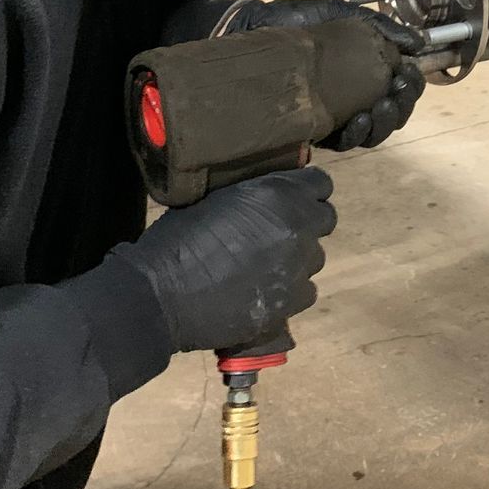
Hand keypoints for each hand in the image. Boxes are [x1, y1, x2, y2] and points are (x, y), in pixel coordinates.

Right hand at [114, 167, 336, 354]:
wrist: (163, 295)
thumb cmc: (179, 238)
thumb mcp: (218, 198)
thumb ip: (254, 197)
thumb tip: (267, 198)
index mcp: (278, 195)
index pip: (320, 184)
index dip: (306, 190)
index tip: (291, 197)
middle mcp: (297, 229)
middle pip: (325, 219)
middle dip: (307, 222)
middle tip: (278, 230)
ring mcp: (297, 269)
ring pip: (315, 258)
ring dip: (297, 257)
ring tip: (267, 264)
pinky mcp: (290, 304)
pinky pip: (306, 291)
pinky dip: (291, 290)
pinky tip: (266, 290)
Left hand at [228, 0, 427, 150]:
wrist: (252, 31)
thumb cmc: (294, 22)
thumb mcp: (341, 15)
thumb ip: (380, 28)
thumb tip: (418, 43)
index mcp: (364, 72)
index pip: (398, 87)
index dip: (411, 85)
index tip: (410, 73)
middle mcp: (353, 98)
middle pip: (392, 115)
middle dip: (402, 106)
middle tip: (397, 92)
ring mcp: (335, 116)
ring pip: (373, 133)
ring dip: (383, 123)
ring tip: (380, 107)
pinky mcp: (313, 130)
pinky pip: (344, 142)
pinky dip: (356, 134)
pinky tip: (358, 119)